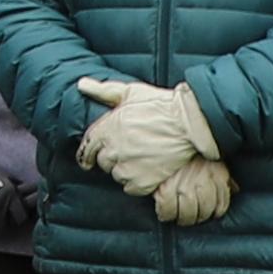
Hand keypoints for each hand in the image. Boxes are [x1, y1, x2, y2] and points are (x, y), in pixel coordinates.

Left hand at [79, 79, 204, 191]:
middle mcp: (114, 149)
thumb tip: (82, 84)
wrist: (189, 123)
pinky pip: (132, 188)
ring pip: (117, 176)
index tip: (87, 160)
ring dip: (126, 171)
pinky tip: (149, 172)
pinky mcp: (143, 181)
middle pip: (104, 162)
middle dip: (113, 158)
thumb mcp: (131, 92)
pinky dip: (139, 183)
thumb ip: (104, 91)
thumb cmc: (162, 105)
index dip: (87, 154)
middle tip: (129, 152)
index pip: (88, 147)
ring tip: (142, 160)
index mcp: (107, 128)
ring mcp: (127, 167)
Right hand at [143, 156, 235, 228]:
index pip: (221, 204)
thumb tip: (235, 189)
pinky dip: (165, 214)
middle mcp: (203, 179)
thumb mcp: (211, 157)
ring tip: (178, 216)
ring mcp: (183, 184)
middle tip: (190, 216)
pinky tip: (164, 212)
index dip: (213, 212)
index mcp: (217, 172)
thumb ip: (223, 175)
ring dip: (183, 218)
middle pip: (204, 211)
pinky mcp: (164, 186)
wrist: (165, 135)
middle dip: (198, 217)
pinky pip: (168, 210)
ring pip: (188, 214)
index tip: (206, 212)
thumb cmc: (188, 148)